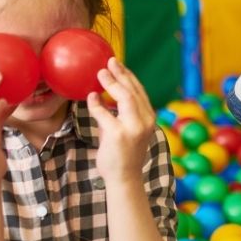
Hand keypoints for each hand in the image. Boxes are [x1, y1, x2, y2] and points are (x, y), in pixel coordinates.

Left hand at [87, 58, 155, 184]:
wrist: (125, 178)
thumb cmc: (124, 154)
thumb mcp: (128, 131)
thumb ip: (121, 115)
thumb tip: (104, 98)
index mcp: (149, 119)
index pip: (140, 92)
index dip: (129, 77)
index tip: (119, 65)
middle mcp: (145, 121)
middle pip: (133, 91)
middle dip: (121, 74)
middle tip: (109, 61)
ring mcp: (133, 128)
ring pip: (123, 97)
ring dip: (111, 82)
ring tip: (99, 73)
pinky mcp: (118, 134)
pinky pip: (104, 113)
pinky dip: (96, 103)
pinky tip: (90, 97)